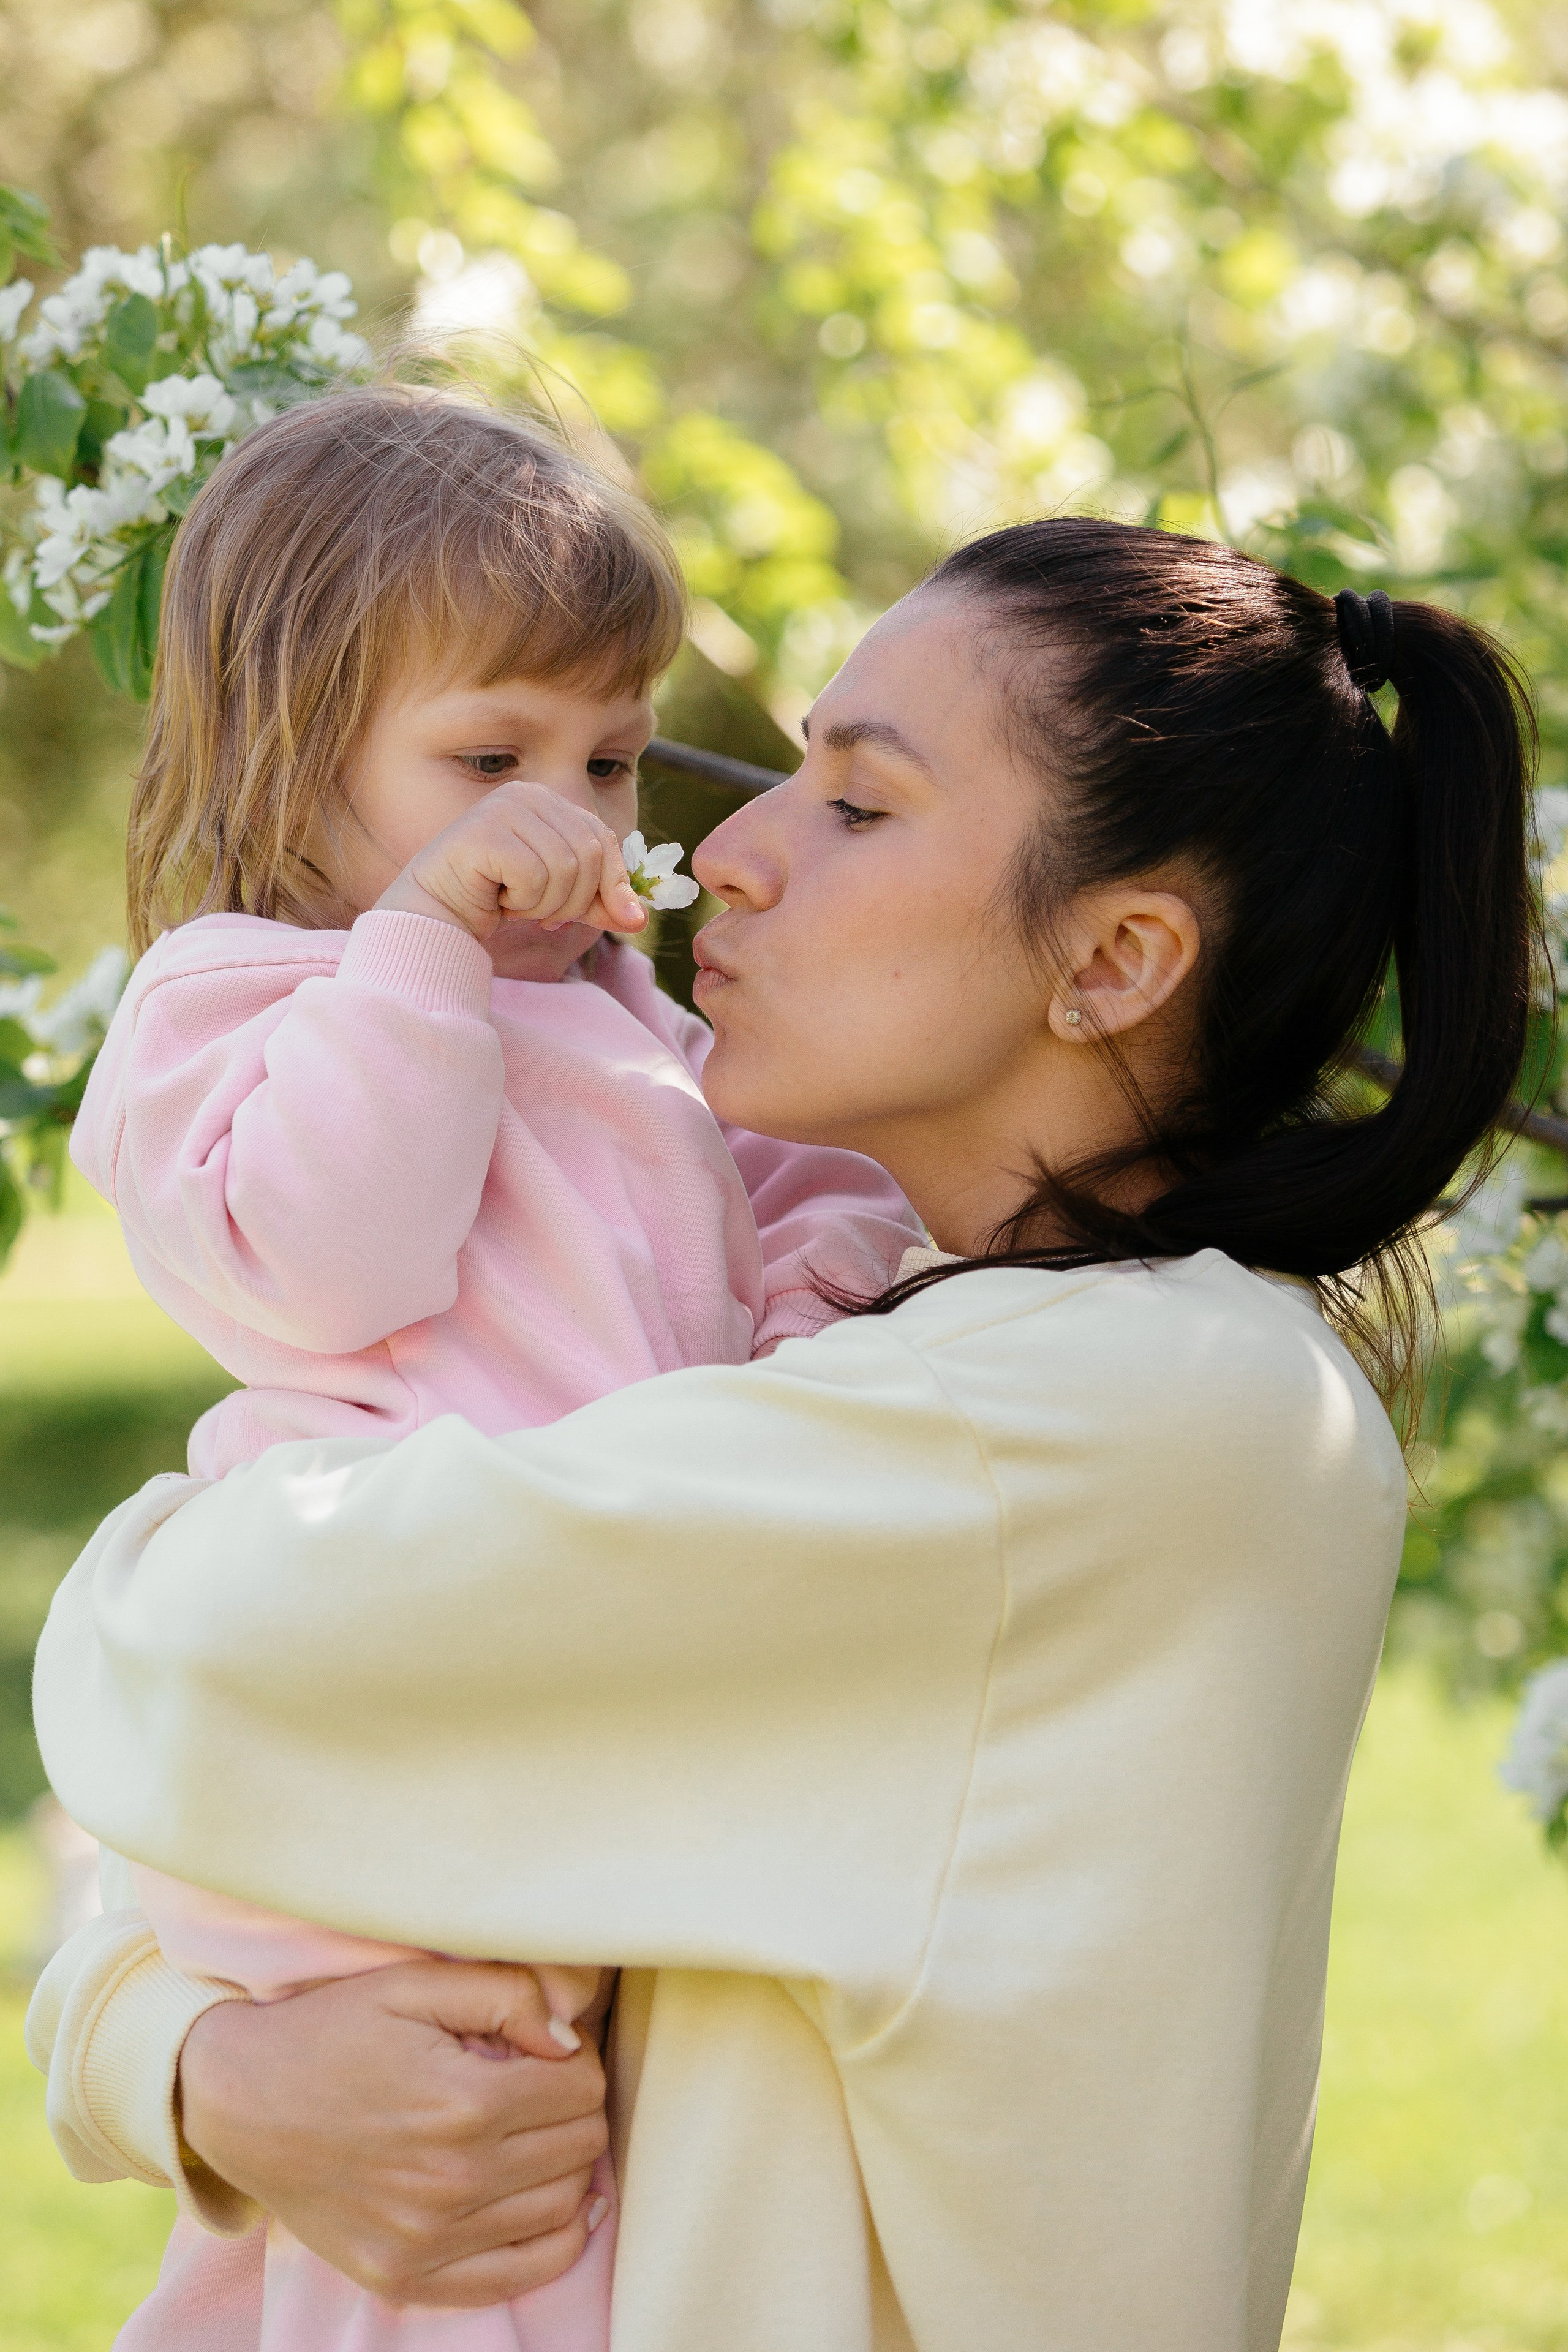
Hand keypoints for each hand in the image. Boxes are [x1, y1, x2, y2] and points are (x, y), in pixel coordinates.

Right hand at [178, 1959, 612, 2307]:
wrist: (238, 2102)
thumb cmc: (330, 2033)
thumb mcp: (412, 1985)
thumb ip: (505, 1995)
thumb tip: (569, 2038)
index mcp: (462, 2103)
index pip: (582, 2087)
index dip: (574, 2058)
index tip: (546, 2048)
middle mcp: (451, 2181)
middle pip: (579, 2147)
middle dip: (574, 2108)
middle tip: (541, 2086)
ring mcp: (427, 2240)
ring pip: (561, 2208)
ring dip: (566, 2167)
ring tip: (537, 2134)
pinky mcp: (405, 2277)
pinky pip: (518, 2276)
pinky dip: (554, 2243)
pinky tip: (556, 2207)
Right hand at [376, 782, 646, 940]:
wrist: (436, 912)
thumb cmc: (495, 899)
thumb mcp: (560, 900)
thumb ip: (601, 903)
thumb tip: (641, 918)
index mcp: (551, 800)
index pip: (604, 841)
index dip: (603, 887)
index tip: (573, 914)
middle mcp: (529, 793)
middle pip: (588, 858)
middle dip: (568, 901)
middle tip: (532, 908)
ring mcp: (504, 807)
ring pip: (564, 870)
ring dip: (542, 904)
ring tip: (511, 900)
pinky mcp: (485, 831)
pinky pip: (534, 877)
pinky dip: (520, 902)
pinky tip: (495, 897)